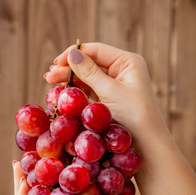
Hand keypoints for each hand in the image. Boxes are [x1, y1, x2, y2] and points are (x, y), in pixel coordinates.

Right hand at [45, 42, 168, 150]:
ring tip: (51, 83)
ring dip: (70, 79)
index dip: (74, 54)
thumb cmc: (134, 115)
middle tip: (49, 77)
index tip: (56, 62)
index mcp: (127, 62)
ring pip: (87, 77)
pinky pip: (89, 90)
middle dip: (69, 68)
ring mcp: (115, 85)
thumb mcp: (110, 92)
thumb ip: (89, 72)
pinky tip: (62, 92)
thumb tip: (72, 54)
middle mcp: (122, 70)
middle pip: (90, 63)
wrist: (146, 144)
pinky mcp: (109, 99)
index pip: (96, 50)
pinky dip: (76, 91)